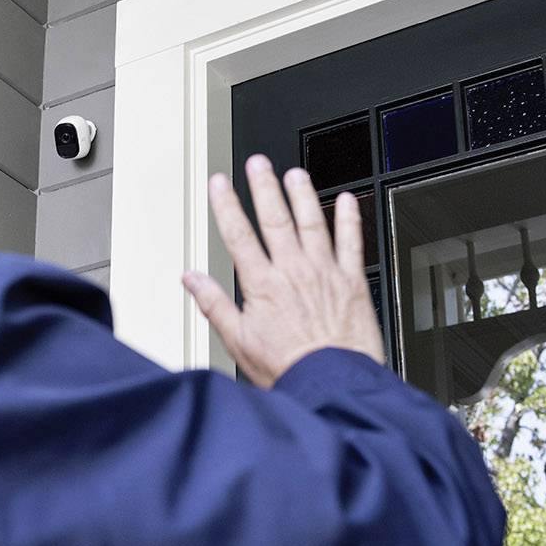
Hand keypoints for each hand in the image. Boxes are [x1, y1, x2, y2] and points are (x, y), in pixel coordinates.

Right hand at [182, 155, 385, 387]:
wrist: (333, 381)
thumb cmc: (289, 368)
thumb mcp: (238, 341)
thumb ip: (214, 304)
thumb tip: (192, 280)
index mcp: (263, 285)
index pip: (238, 235)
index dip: (226, 205)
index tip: (219, 184)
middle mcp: (294, 272)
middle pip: (275, 219)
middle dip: (264, 187)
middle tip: (257, 164)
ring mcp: (325, 273)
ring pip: (312, 222)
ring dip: (302, 195)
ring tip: (294, 174)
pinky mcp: (353, 282)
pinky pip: (352, 243)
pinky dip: (349, 219)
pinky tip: (347, 201)